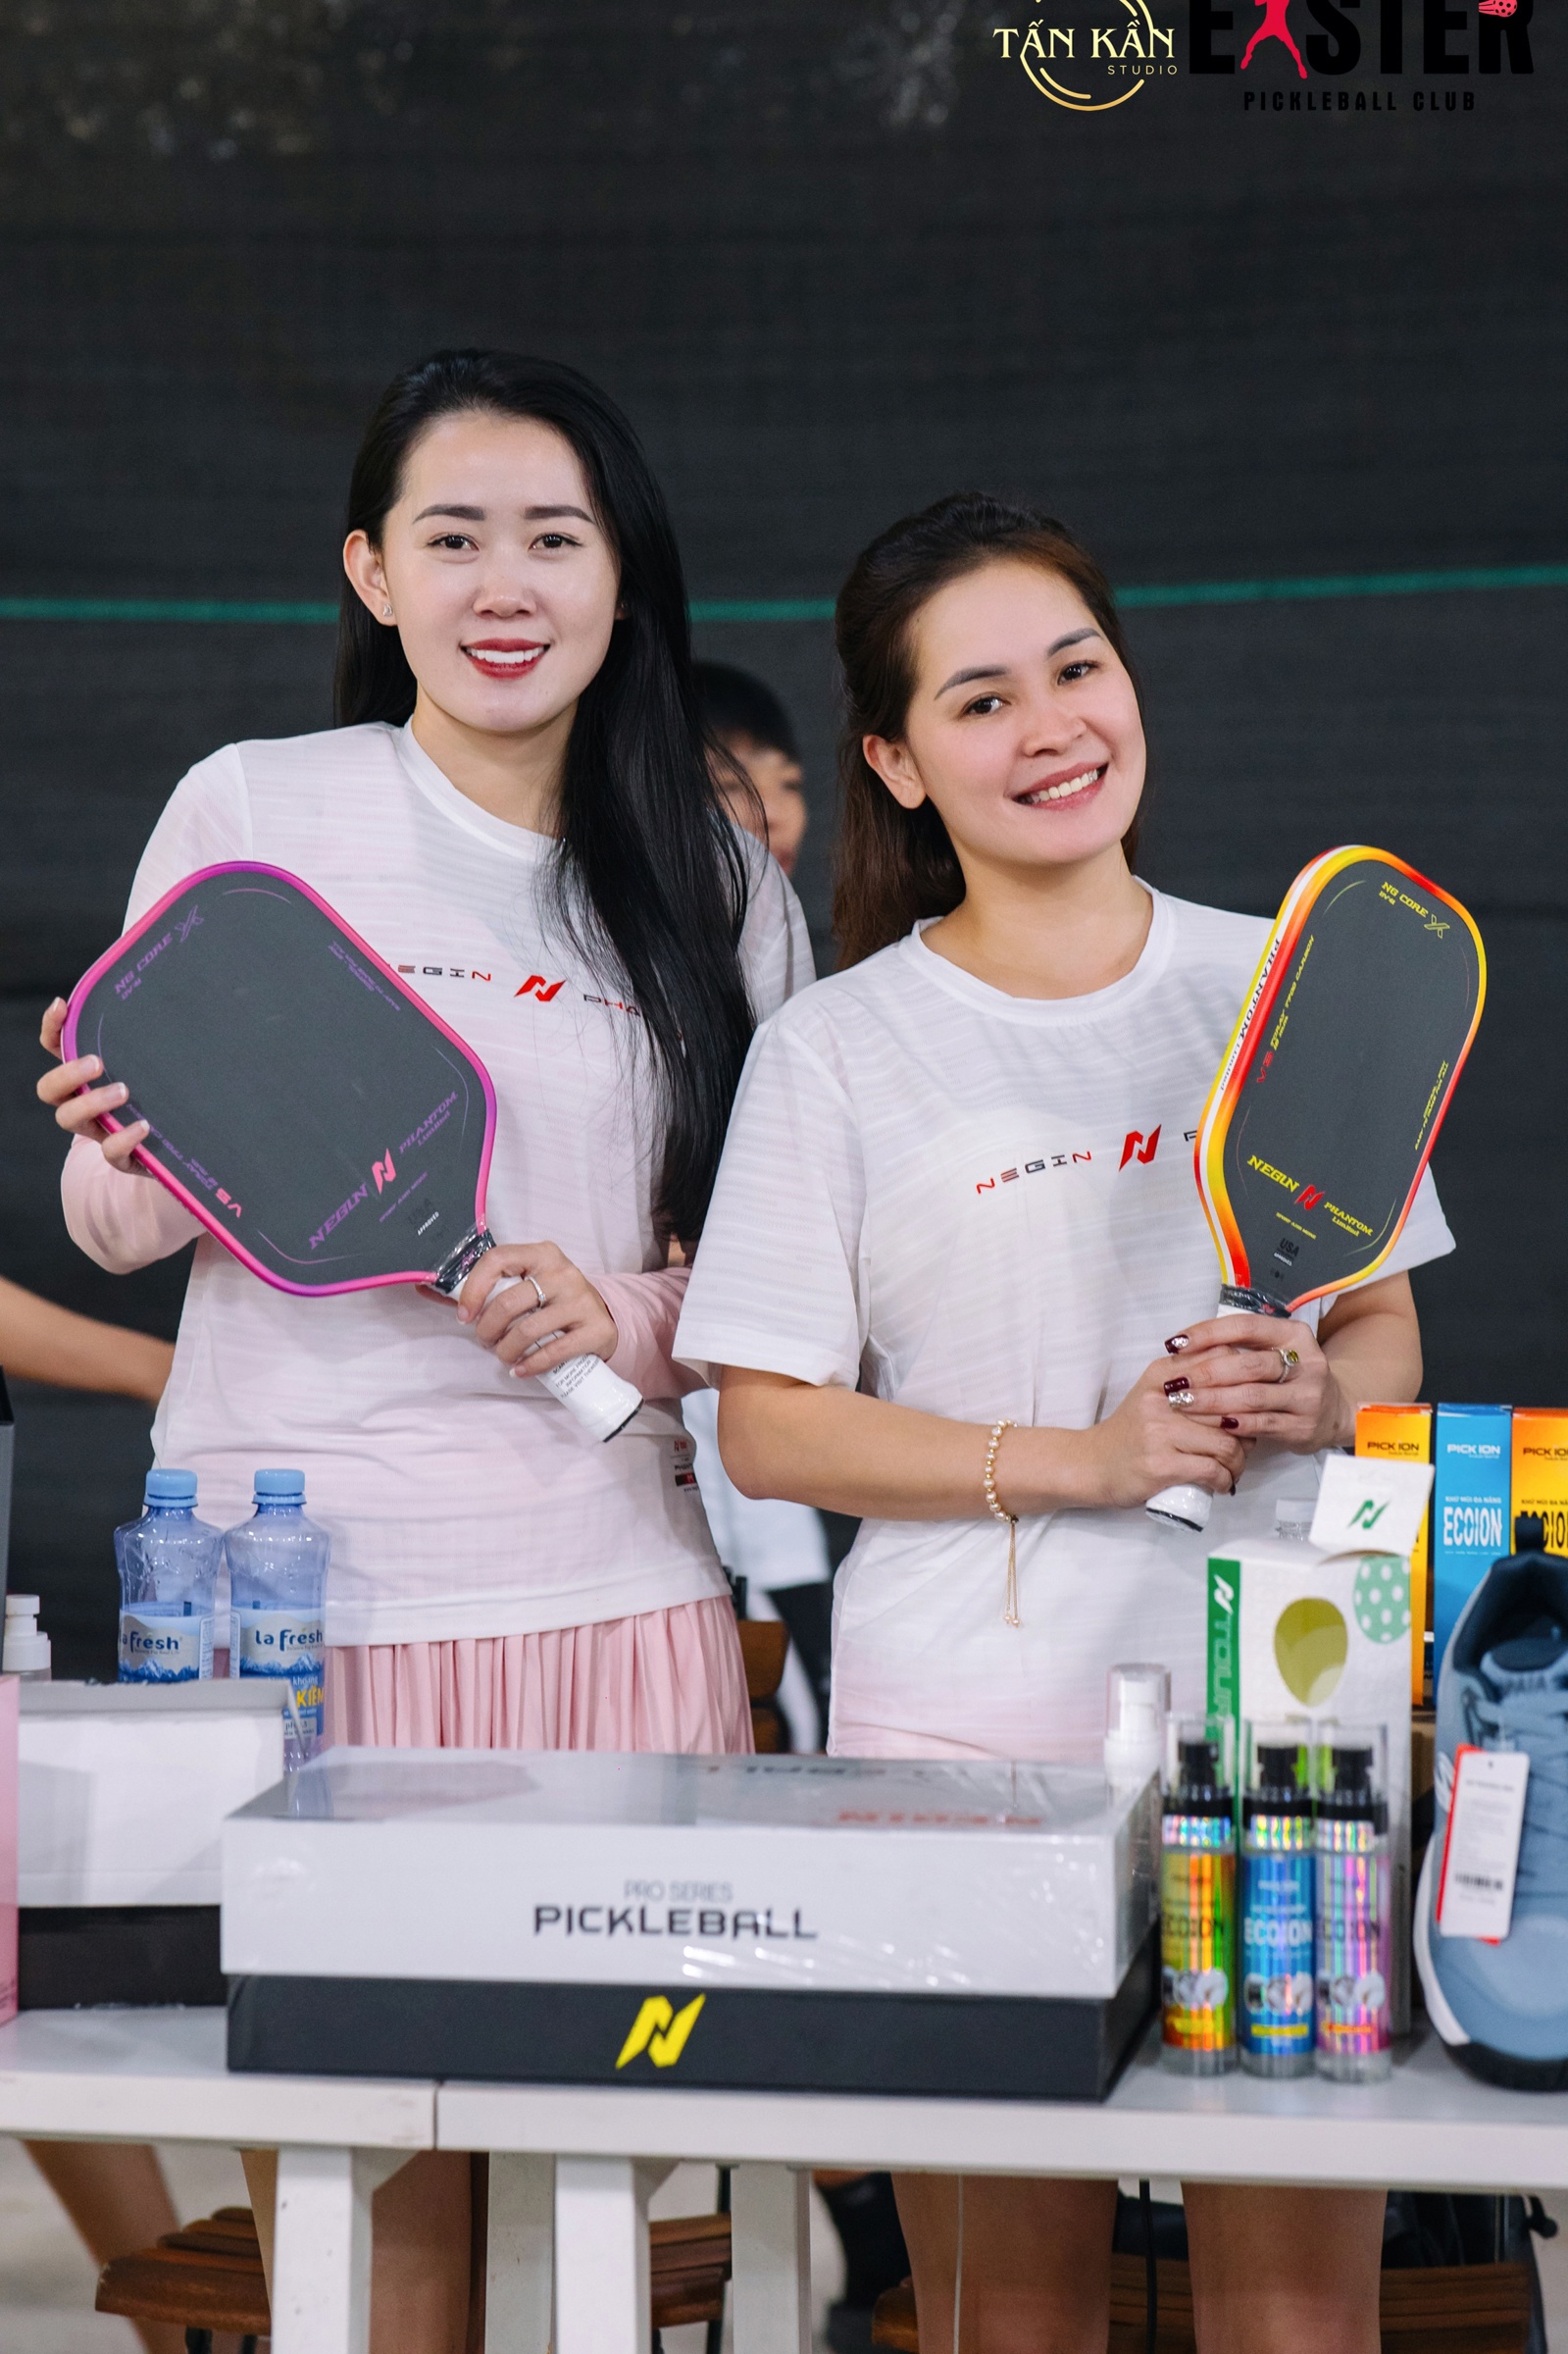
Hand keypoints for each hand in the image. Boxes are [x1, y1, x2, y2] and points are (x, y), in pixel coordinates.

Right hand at [36, 998, 151, 1175]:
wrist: (184, 1143)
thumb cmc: (164, 1092)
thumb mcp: (155, 1061)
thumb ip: (149, 1036)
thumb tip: (163, 989)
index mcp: (88, 1076)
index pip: (56, 1048)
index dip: (52, 1028)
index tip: (61, 1005)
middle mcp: (85, 1102)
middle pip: (50, 1089)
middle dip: (67, 1073)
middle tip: (96, 1062)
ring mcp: (100, 1130)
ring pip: (69, 1119)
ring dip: (91, 1103)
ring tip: (124, 1091)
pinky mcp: (123, 1156)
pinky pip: (111, 1153)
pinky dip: (124, 1139)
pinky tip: (143, 1126)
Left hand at [452, 1242, 618, 1380]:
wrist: (603, 1317)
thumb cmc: (553, 1300)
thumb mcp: (527, 1283)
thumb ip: (487, 1287)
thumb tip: (431, 1290)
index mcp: (542, 1254)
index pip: (497, 1260)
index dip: (474, 1289)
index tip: (464, 1315)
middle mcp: (563, 1273)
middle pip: (509, 1303)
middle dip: (487, 1329)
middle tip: (485, 1340)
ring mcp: (581, 1300)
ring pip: (527, 1330)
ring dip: (506, 1350)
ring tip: (504, 1355)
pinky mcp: (595, 1329)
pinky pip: (554, 1352)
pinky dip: (530, 1365)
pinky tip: (520, 1369)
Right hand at [1048, 1355, 1249, 1510]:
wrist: (1092, 1464)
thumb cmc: (1131, 1432)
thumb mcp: (1154, 1394)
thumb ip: (1188, 1378)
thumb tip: (1243, 1378)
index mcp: (1161, 1374)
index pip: (1220, 1363)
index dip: (1247, 1383)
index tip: (1250, 1404)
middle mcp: (1160, 1398)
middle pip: (1230, 1406)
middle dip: (1249, 1429)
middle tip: (1247, 1444)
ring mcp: (1159, 1432)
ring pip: (1226, 1443)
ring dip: (1239, 1461)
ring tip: (1234, 1468)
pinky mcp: (1161, 1465)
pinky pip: (1211, 1470)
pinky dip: (1225, 1480)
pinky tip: (1223, 1483)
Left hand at [1162, 1311, 1344, 1451]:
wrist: (1333, 1412)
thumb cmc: (1289, 1377)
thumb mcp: (1274, 1351)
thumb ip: (1239, 1345)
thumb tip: (1183, 1345)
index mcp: (1294, 1335)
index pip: (1246, 1327)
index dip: (1208, 1333)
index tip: (1176, 1343)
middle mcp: (1307, 1362)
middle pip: (1249, 1364)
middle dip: (1206, 1373)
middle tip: (1175, 1381)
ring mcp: (1308, 1396)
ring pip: (1253, 1397)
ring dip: (1212, 1401)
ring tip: (1183, 1402)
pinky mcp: (1303, 1426)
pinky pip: (1262, 1424)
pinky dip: (1234, 1423)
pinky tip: (1211, 1422)